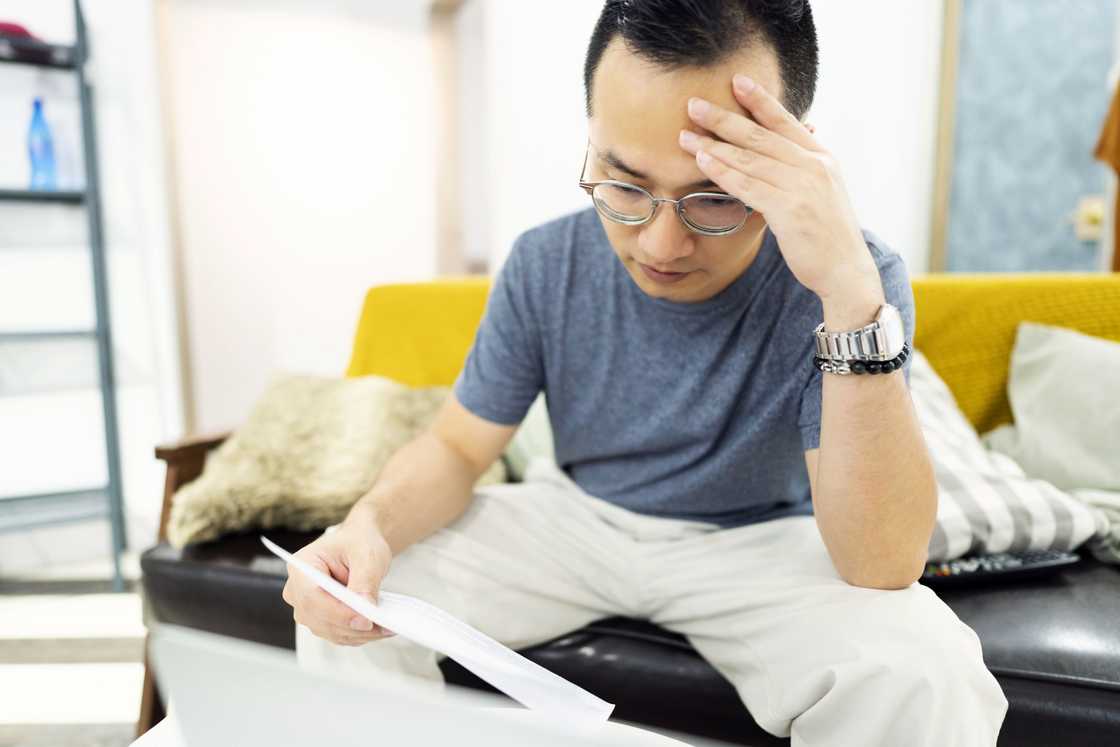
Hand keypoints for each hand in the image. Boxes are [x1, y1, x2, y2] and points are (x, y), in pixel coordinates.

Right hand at [281, 513, 395, 645]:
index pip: (312, 597)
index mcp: (302, 566)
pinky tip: (378, 628)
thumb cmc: (358, 543)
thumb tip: (365, 609)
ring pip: (329, 631)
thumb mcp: (366, 555)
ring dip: (358, 634)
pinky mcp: (320, 619)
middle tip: (383, 626)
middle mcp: (297, 589)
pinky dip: (358, 634)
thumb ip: (365, 580)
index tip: (365, 620)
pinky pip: (336, 634)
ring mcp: (306, 607)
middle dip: (353, 627)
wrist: (358, 545)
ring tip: (386, 627)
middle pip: (319, 619)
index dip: (337, 612)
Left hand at [678, 74, 882, 305]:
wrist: (845, 270)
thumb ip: (800, 170)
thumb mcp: (820, 192)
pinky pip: (748, 186)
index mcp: (821, 157)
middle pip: (761, 135)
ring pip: (750, 159)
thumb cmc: (827, 234)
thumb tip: (777, 154)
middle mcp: (813, 165)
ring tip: (686, 136)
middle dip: (724, 118)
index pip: (785, 121)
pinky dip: (723, 172)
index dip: (760, 100)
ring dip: (714, 145)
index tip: (736, 81)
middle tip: (693, 105)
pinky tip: (703, 162)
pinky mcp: (789, 209)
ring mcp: (802, 186)